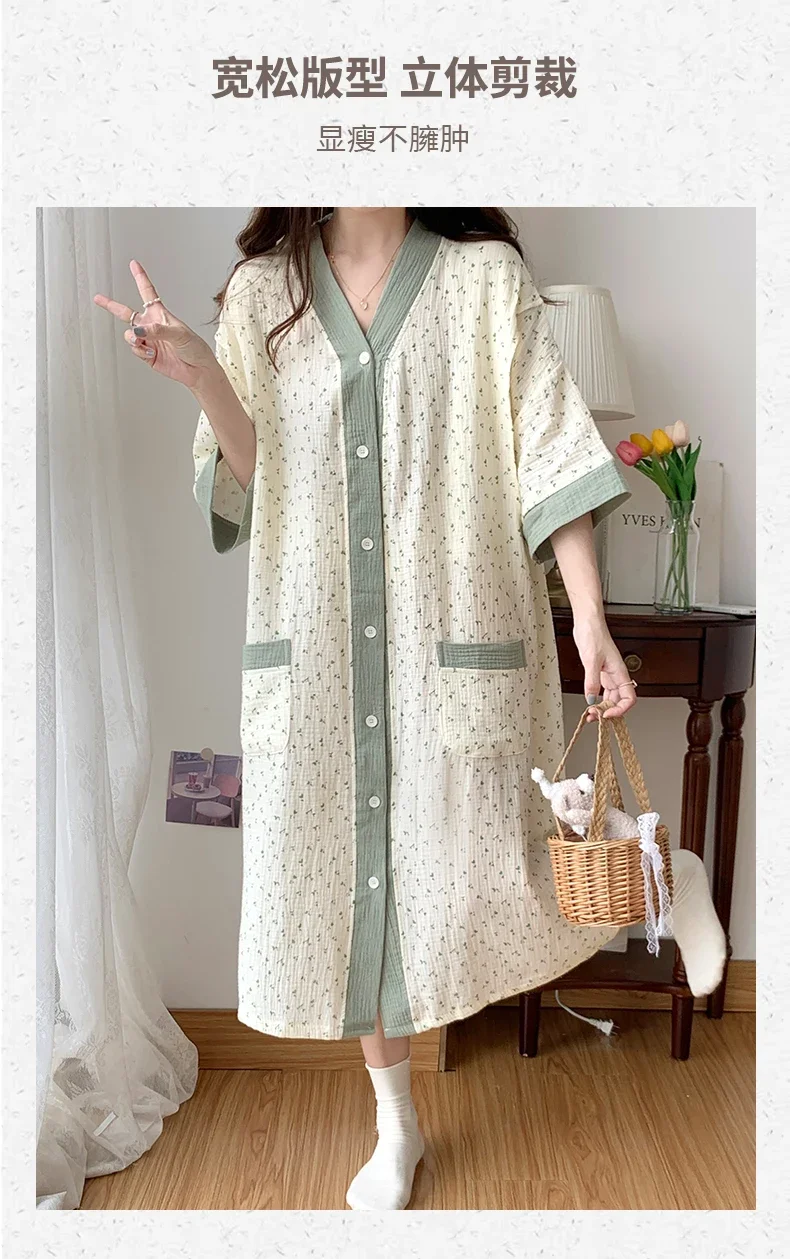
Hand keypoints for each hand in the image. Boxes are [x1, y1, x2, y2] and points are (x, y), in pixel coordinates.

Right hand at [93, 259, 218, 389]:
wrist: (198, 370)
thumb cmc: (194, 348)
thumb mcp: (179, 334)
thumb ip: (158, 330)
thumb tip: (139, 330)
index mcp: (160, 314)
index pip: (147, 292)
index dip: (140, 277)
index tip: (134, 264)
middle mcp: (151, 325)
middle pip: (126, 313)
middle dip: (111, 305)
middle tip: (98, 298)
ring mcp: (148, 340)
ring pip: (129, 335)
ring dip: (134, 339)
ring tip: (146, 343)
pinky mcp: (147, 354)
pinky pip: (135, 350)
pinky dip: (140, 351)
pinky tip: (151, 353)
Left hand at [572, 617, 637, 721]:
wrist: (588, 622)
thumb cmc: (594, 634)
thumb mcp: (591, 659)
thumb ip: (592, 681)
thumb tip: (591, 699)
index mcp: (619, 673)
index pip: (629, 698)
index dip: (620, 710)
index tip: (607, 714)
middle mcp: (616, 675)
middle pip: (618, 701)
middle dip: (608, 712)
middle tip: (594, 717)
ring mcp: (608, 674)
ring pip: (610, 697)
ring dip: (602, 707)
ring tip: (590, 715)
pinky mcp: (599, 672)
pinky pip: (601, 690)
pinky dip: (596, 699)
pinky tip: (589, 703)